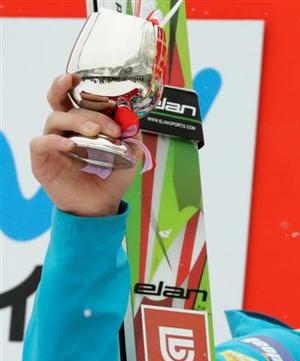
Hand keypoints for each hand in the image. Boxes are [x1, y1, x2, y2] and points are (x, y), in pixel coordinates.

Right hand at [30, 74, 138, 216]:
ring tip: (94, 133)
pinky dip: (54, 141)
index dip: (82, 90)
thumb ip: (133, 140)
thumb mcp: (129, 160)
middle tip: (108, 126)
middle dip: (89, 110)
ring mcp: (52, 144)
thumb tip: (134, 123)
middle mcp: (65, 130)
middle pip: (65, 104)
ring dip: (76, 122)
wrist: (100, 207)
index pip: (75, 99)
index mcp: (82, 125)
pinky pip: (40, 143)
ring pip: (55, 119)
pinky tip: (70, 145)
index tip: (97, 89)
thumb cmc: (109, 180)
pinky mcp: (42, 160)